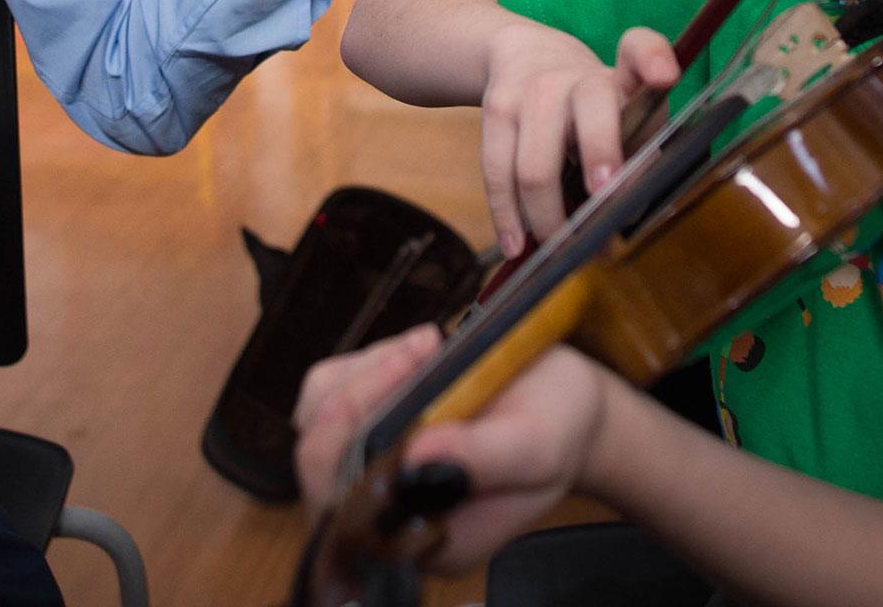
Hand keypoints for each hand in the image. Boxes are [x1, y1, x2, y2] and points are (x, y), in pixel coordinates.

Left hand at [295, 325, 613, 574]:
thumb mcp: (538, 444)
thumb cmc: (557, 429)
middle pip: (320, 458)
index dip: (347, 444)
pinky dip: (364, 359)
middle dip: (360, 390)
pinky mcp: (367, 420)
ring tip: (429, 345)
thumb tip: (412, 459)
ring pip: (317, 415)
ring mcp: (372, 462)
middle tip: (421, 351)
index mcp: (425, 537)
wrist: (564, 403)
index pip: (347, 508)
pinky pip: (330, 388)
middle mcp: (387, 510)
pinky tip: (415, 348)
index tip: (398, 377)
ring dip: (366, 369)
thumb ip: (483, 459)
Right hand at [482, 25, 679, 253]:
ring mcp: (530, 93)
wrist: (524, 55)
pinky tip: (516, 244)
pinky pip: (497, 172)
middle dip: (600, 161)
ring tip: (565, 251)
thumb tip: (629, 213)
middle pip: (589, 116)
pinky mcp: (496, 113)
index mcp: (618, 79)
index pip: (640, 50)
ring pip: (535, 166)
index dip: (652, 60)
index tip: (666, 77)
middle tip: (606, 217)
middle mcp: (575, 79)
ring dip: (551, 219)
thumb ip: (640, 150)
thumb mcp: (623, 108)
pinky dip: (507, 216)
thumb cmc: (591, 103)